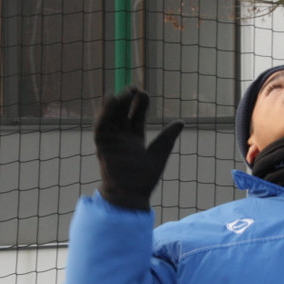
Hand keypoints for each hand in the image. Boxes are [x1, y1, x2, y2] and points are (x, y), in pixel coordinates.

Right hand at [94, 87, 183, 210]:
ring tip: (125, 92)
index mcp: (135, 139)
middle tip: (134, 88)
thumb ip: (168, 137)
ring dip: (116, 103)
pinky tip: (111, 101)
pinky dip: (104, 113)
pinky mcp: (102, 144)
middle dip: (127, 99)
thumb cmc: (145, 178)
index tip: (144, 94)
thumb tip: (181, 122)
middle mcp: (122, 137)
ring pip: (111, 116)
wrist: (131, 194)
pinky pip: (101, 125)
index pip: (136, 116)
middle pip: (123, 112)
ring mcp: (111, 140)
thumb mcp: (159, 153)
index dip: (140, 104)